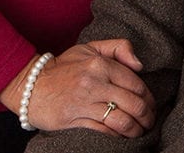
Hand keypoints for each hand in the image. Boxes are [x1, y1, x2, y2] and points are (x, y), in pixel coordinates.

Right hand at [2, 40, 155, 135]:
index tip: (152, 105)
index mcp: (100, 64)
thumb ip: (118, 48)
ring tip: (140, 131)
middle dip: (147, 116)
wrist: (31, 85)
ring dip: (135, 129)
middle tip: (150, 121)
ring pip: (121, 120)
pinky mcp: (75, 120)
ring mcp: (84, 102)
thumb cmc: (64, 66)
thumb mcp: (90, 48)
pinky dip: (117, 136)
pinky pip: (104, 131)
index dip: (149, 97)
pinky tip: (123, 136)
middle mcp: (94, 82)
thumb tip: (139, 64)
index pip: (135, 83)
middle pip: (132, 103)